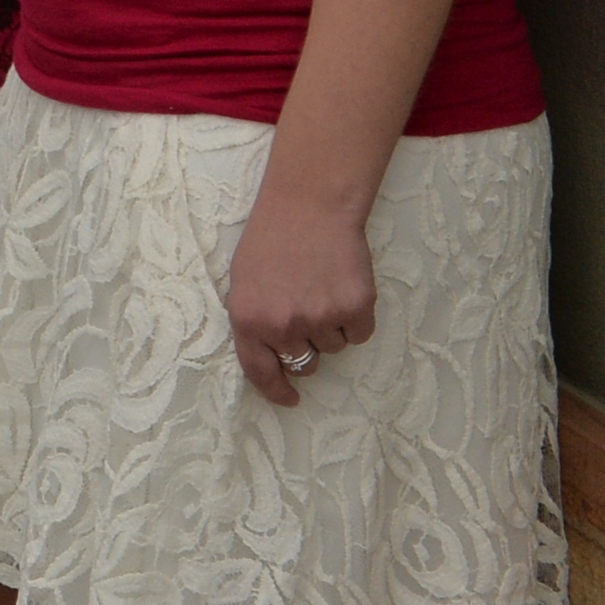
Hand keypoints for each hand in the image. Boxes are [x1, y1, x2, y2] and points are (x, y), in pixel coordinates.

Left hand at [227, 192, 380, 406]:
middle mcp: (284, 326)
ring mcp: (321, 319)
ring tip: (321, 286)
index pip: (261, 373)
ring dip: (331, 326)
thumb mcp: (244, 282)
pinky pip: (360, 334)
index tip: (289, 399)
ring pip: (334, 347)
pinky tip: (343, 287)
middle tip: (308, 310)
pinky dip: (356, 318)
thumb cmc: (272, 239)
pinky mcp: (356, 309)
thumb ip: (254, 322)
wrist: (310, 205)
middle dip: (307, 347)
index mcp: (249, 320)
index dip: (277, 390)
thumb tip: (272, 358)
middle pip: (305, 364)